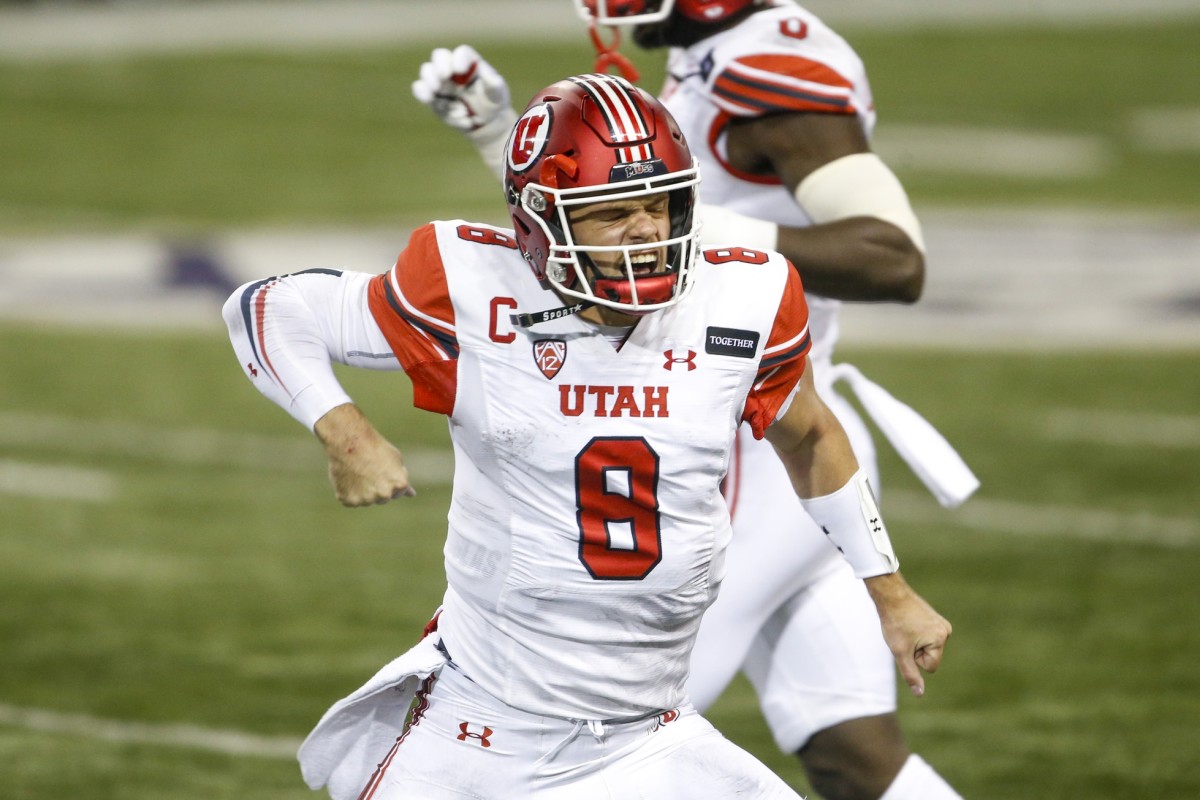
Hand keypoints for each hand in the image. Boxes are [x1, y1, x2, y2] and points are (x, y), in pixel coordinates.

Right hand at [314, 404, 415, 506]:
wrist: (350, 442)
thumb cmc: (375, 448)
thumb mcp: (396, 460)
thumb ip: (403, 478)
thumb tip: (412, 494)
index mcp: (400, 485)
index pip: (400, 492)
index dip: (391, 479)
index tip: (383, 468)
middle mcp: (384, 495)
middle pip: (383, 498)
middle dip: (378, 487)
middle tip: (370, 470)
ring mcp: (366, 500)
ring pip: (367, 500)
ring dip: (364, 491)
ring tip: (358, 471)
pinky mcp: (350, 501)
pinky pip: (352, 500)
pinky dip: (349, 492)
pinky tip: (348, 477)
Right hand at [412, 44, 511, 135]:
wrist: (485, 121)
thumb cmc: (492, 101)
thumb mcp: (497, 93)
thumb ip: (493, 84)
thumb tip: (488, 75)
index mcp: (470, 63)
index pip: (463, 53)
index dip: (459, 58)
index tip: (460, 70)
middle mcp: (452, 67)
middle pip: (440, 56)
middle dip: (440, 66)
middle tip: (444, 77)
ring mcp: (440, 81)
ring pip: (427, 72)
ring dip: (430, 82)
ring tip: (437, 92)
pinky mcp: (432, 96)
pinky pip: (422, 92)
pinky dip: (425, 96)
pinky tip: (435, 103)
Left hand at [864, 571, 951, 696]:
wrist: (891, 596)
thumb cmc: (894, 623)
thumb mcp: (900, 652)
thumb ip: (911, 674)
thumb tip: (919, 694)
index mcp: (941, 639)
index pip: (929, 667)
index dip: (914, 659)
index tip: (906, 642)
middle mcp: (946, 631)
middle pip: (929, 657)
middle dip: (915, 650)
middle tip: (904, 634)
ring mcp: (941, 624)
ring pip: (926, 647)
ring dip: (914, 642)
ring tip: (906, 627)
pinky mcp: (935, 619)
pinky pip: (925, 637)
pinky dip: (916, 634)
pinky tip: (909, 622)